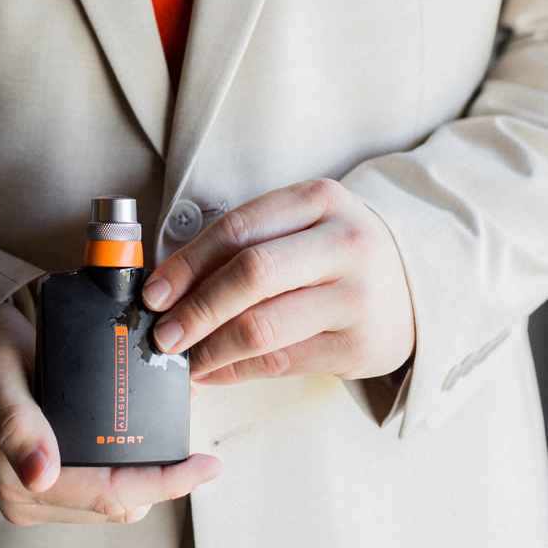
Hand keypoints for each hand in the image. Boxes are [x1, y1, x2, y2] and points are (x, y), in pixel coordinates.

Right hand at [0, 302, 220, 524]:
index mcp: (19, 479)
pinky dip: (128, 468)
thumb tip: (40, 474)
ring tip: (177, 440)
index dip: (164, 482)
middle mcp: (31, 496)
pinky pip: (101, 487)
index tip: (204, 464)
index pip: (109, 493)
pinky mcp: (48, 484)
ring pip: (114, 500)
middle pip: (118, 502)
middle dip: (164, 478)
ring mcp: (40, 493)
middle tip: (199, 449)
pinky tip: (144, 442)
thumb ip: (17, 419)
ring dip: (148, 475)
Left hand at [141, 178, 414, 383]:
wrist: (415, 281)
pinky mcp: (359, 346)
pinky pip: (281, 362)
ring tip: (184, 357)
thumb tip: (171, 284)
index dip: (188, 263)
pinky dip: (236, 369)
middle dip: (196, 308)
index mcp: (320, 200)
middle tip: (163, 333)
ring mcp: (356, 297)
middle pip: (251, 275)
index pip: (238, 228)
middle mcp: (343, 244)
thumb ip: (247, 240)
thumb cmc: (336, 248)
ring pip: (263, 327)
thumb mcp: (302, 221)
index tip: (154, 291)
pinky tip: (214, 369)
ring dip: (210, 348)